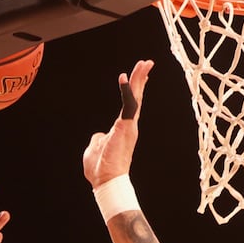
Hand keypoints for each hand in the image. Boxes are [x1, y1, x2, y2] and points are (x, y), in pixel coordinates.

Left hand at [82, 59, 153, 187]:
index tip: (140, 75)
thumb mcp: (95, 148)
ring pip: (135, 97)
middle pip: (136, 97)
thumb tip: (98, 135)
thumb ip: (98, 138)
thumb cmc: (100, 168)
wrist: (106, 180)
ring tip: (144, 63)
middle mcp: (129, 125)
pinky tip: (124, 77)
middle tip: (147, 62)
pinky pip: (126, 105)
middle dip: (141, 78)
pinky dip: (126, 91)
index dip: (134, 88)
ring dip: (138, 79)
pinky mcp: (125, 127)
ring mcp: (128, 126)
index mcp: (122, 128)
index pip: (130, 104)